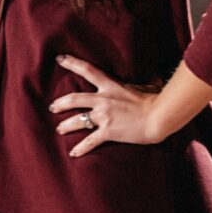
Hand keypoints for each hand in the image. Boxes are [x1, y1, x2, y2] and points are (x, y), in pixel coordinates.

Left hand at [48, 55, 173, 157]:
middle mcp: (103, 100)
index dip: (72, 63)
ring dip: (65, 125)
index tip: (60, 59)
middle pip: (74, 99)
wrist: (158, 117)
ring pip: (78, 120)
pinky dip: (81, 148)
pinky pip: (90, 141)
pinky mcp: (108, 132)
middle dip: (60, 103)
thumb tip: (155, 75)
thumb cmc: (156, 100)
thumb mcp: (149, 85)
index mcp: (111, 85)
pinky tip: (74, 153)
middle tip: (53, 107)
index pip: (88, 70)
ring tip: (59, 129)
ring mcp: (104, 116)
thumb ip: (146, 80)